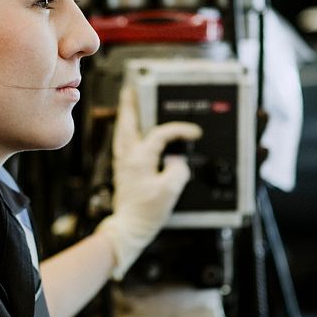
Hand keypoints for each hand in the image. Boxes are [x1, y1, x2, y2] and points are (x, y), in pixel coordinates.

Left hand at [95, 86, 202, 278]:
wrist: (129, 228)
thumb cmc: (146, 212)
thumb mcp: (169, 191)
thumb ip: (176, 171)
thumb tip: (176, 161)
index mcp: (140, 159)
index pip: (160, 135)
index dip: (178, 130)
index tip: (193, 133)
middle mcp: (128, 157)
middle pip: (127, 123)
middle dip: (130, 104)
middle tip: (132, 88)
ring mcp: (123, 163)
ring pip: (122, 131)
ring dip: (126, 115)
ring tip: (129, 102)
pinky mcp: (123, 170)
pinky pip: (123, 143)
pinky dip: (126, 131)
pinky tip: (130, 130)